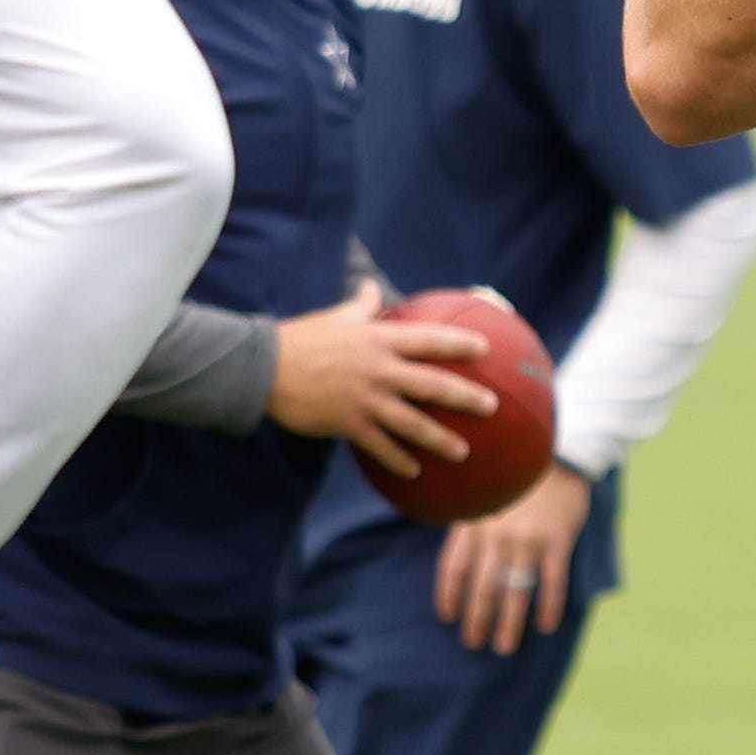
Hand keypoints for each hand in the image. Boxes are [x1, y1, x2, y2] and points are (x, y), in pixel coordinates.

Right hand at [270, 281, 497, 477]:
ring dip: (439, 439)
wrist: (264, 369)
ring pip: (412, 423)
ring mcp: (365, 399)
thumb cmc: (302, 339)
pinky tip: (415, 471)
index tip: (485, 349)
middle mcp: (378, 370)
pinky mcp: (348, 423)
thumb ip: (362, 304)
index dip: (459, 343)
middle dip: (465, 396)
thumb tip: (372, 284)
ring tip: (463, 452)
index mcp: (378, 340)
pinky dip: (398, 459)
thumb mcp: (337, 316)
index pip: (428, 340)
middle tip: (491, 405)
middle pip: (431, 384)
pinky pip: (380, 446)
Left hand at [432, 461, 594, 655]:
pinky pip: (552, 582)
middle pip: (481, 588)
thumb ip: (472, 523)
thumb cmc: (522, 476)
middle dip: (476, 620)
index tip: (449, 617)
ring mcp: (528, 539)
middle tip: (474, 643)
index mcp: (476, 522)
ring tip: (504, 646)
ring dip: (508, 624)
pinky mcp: (558, 541)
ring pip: (513, 591)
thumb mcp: (486, 492)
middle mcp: (497, 534)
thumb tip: (461, 558)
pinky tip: (546, 625)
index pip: (454, 568)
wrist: (561, 451)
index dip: (449, 595)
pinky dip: (549, 607)